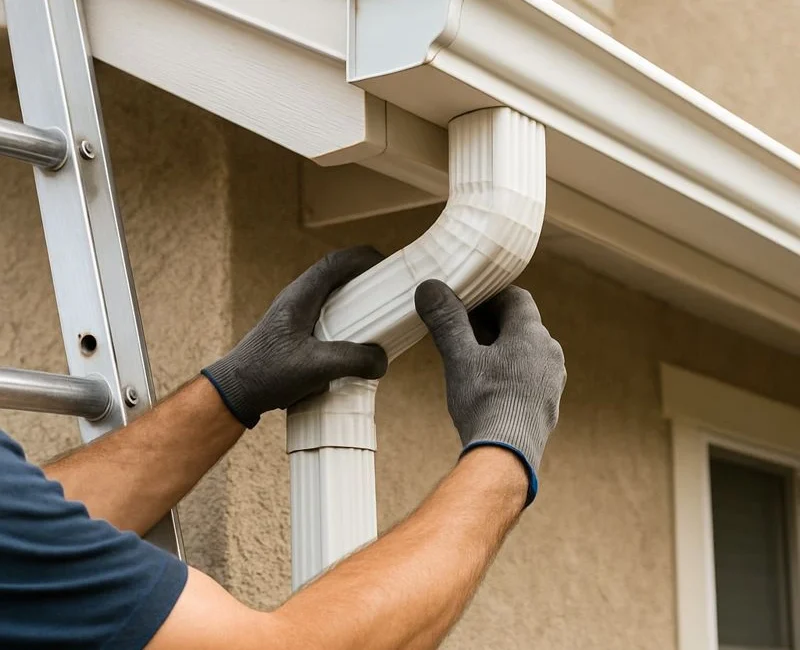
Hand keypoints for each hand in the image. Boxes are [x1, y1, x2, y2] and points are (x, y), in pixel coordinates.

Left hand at [203, 247, 388, 427]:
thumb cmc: (266, 374)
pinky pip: (328, 313)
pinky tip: (357, 340)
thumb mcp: (315, 368)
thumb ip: (353, 361)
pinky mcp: (297, 329)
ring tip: (379, 316)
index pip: (337, 262)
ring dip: (357, 299)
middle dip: (367, 278)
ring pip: (333, 293)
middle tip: (391, 293)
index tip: (390, 269)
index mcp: (301, 295)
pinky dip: (347, 318)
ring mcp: (296, 312)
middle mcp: (298, 297)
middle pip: (338, 273)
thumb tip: (382, 361)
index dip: (366, 259)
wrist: (236, 391)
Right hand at [414, 280, 565, 506]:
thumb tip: (430, 288)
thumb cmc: (485, 403)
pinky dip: (510, 371)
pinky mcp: (548, 403)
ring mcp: (552, 380)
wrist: (508, 456)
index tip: (467, 300)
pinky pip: (530, 375)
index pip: (516, 297)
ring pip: (526, 351)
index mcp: (531, 334)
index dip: (491, 295)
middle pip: (521, 324)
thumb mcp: (459, 358)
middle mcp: (549, 352)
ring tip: (471, 357)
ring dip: (501, 347)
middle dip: (491, 322)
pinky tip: (488, 386)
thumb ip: (446, 321)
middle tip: (461, 327)